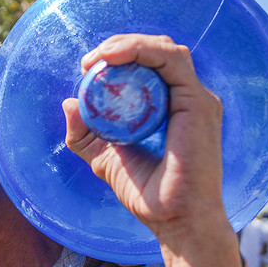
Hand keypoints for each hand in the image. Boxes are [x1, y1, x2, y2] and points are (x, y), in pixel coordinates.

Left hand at [62, 34, 225, 248]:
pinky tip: (113, 58)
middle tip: (88, 62)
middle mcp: (187, 98)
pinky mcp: (199, 102)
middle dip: (118, 47)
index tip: (87, 68)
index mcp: (171, 106)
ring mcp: (197, 98)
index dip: (117, 57)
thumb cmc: (148, 195)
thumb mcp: (104, 159)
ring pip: (164, 49)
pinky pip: (171, 59)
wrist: (175, 220)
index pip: (148, 65)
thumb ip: (85, 135)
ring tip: (98, 58)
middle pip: (155, 52)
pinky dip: (140, 51)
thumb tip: (68, 104)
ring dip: (127, 45)